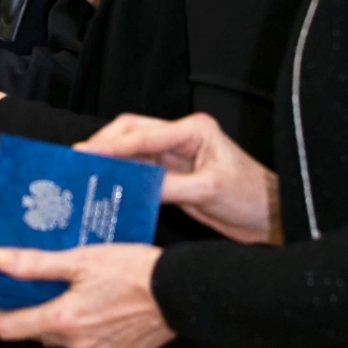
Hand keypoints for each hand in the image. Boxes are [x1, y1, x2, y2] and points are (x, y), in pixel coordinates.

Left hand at [0, 243, 171, 347]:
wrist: (180, 292)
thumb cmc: (133, 270)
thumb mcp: (81, 258)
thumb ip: (36, 264)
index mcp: (64, 320)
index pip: (9, 330)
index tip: (1, 297)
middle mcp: (78, 345)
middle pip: (39, 333)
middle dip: (37, 311)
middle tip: (46, 285)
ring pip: (67, 341)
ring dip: (66, 322)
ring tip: (79, 293)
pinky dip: (92, 332)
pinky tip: (104, 309)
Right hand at [76, 112, 279, 244]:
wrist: (269, 216)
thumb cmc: (250, 197)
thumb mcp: (209, 191)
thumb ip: (171, 187)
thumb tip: (136, 186)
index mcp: (194, 130)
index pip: (145, 135)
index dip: (114, 145)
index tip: (87, 152)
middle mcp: (183, 138)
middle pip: (133, 132)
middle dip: (105, 144)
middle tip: (78, 159)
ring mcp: (177, 156)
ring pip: (134, 151)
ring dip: (112, 160)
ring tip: (86, 172)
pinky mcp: (174, 176)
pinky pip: (141, 172)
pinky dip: (124, 177)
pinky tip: (108, 185)